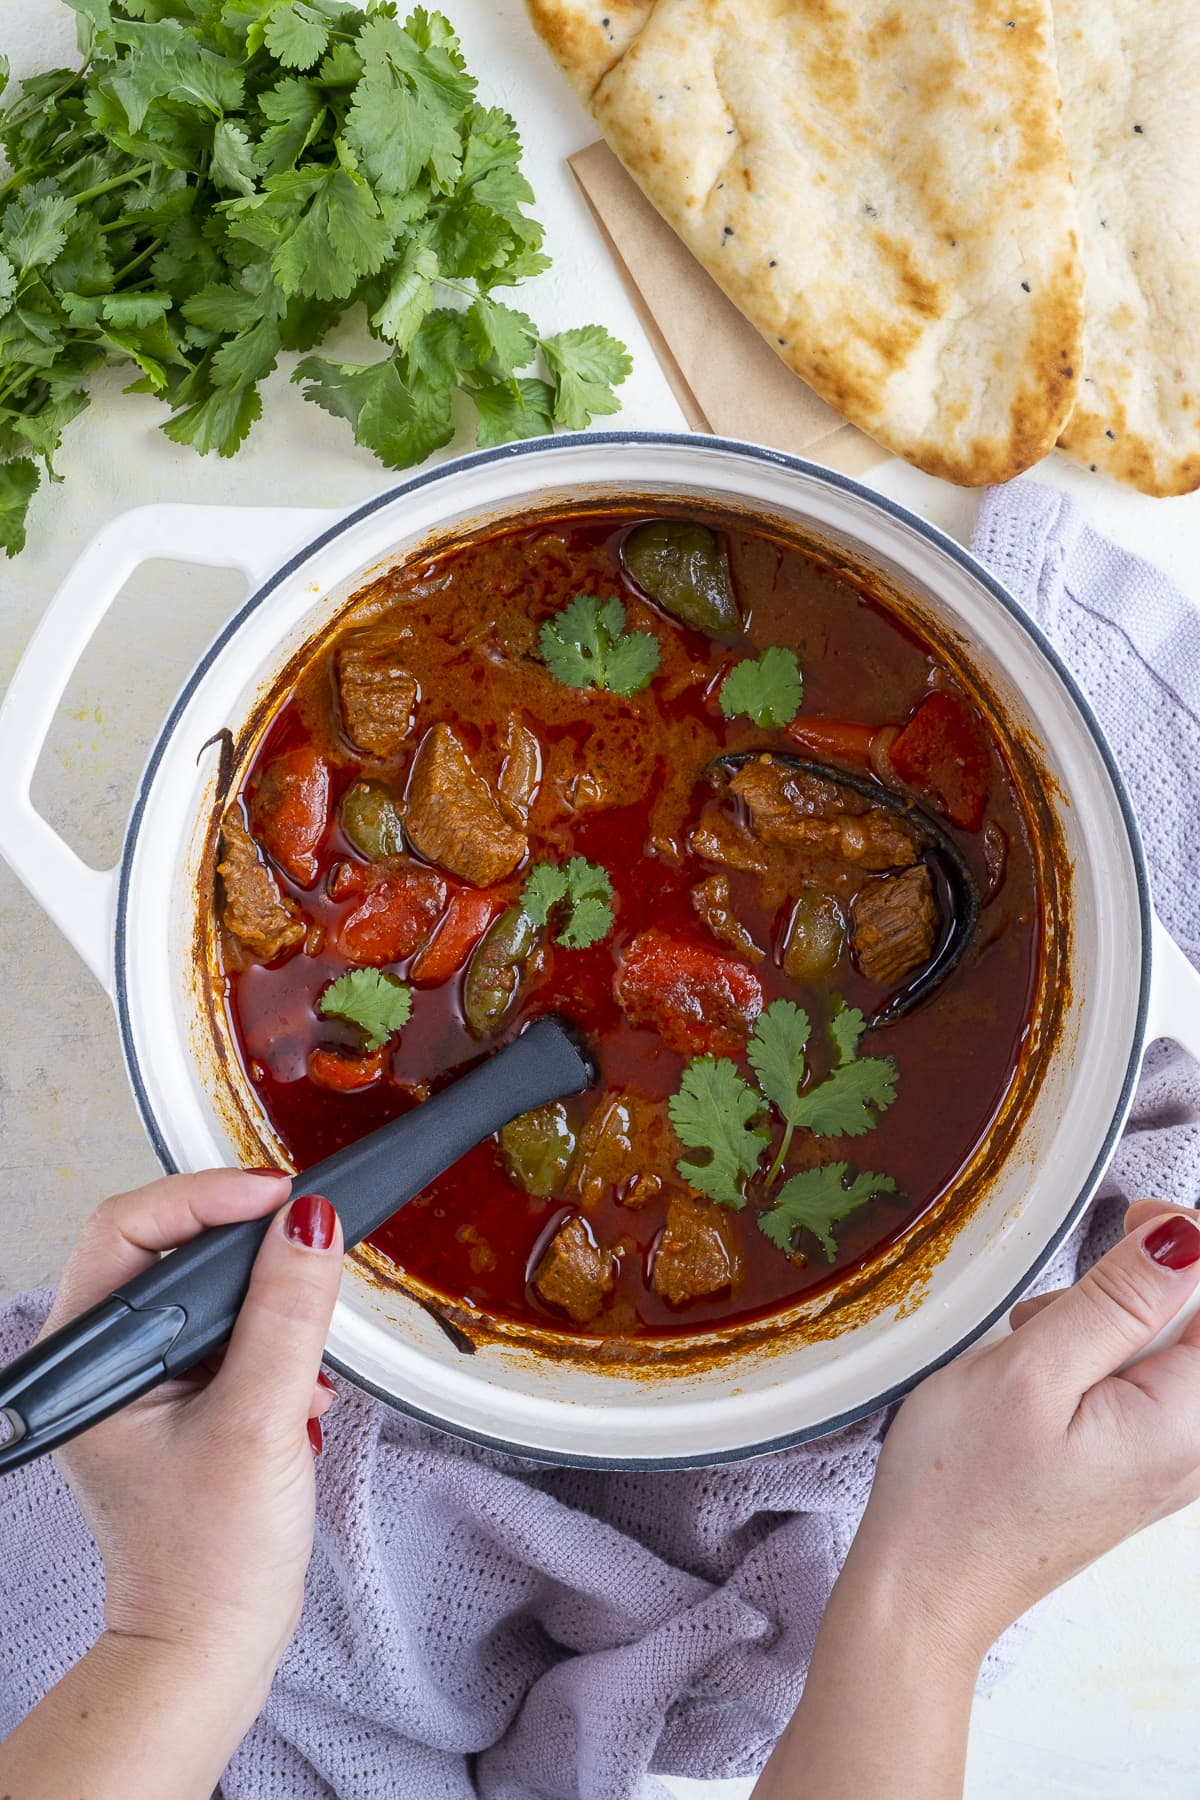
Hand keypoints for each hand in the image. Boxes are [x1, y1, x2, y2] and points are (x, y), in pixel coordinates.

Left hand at [42, 1169, 342, 1707]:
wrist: (211, 1649)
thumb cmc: (209, 1562)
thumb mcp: (259, 1422)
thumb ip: (287, 1314)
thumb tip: (312, 1221)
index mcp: (89, 1358)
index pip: (131, 1227)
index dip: (208, 1195)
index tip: (281, 1193)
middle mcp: (105, 1361)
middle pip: (172, 1249)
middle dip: (250, 1249)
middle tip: (309, 1244)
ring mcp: (142, 1382)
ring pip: (208, 1289)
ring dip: (270, 1303)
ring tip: (307, 1350)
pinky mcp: (180, 1401)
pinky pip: (230, 1333)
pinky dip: (274, 1342)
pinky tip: (302, 1387)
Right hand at [848, 1200, 1199, 1662]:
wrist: (924, 1585)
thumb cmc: (961, 1488)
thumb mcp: (1031, 1370)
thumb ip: (1117, 1298)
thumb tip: (1185, 1236)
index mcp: (1184, 1420)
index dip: (1187, 1243)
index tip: (1129, 1219)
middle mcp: (1193, 1447)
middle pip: (1195, 1326)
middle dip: (1139, 1286)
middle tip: (1061, 1302)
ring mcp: (1167, 1461)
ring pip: (1168, 1350)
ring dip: (1108, 1321)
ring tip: (1034, 1344)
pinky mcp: (1135, 1465)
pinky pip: (1142, 1384)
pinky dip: (1094, 1358)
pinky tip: (1038, 1376)